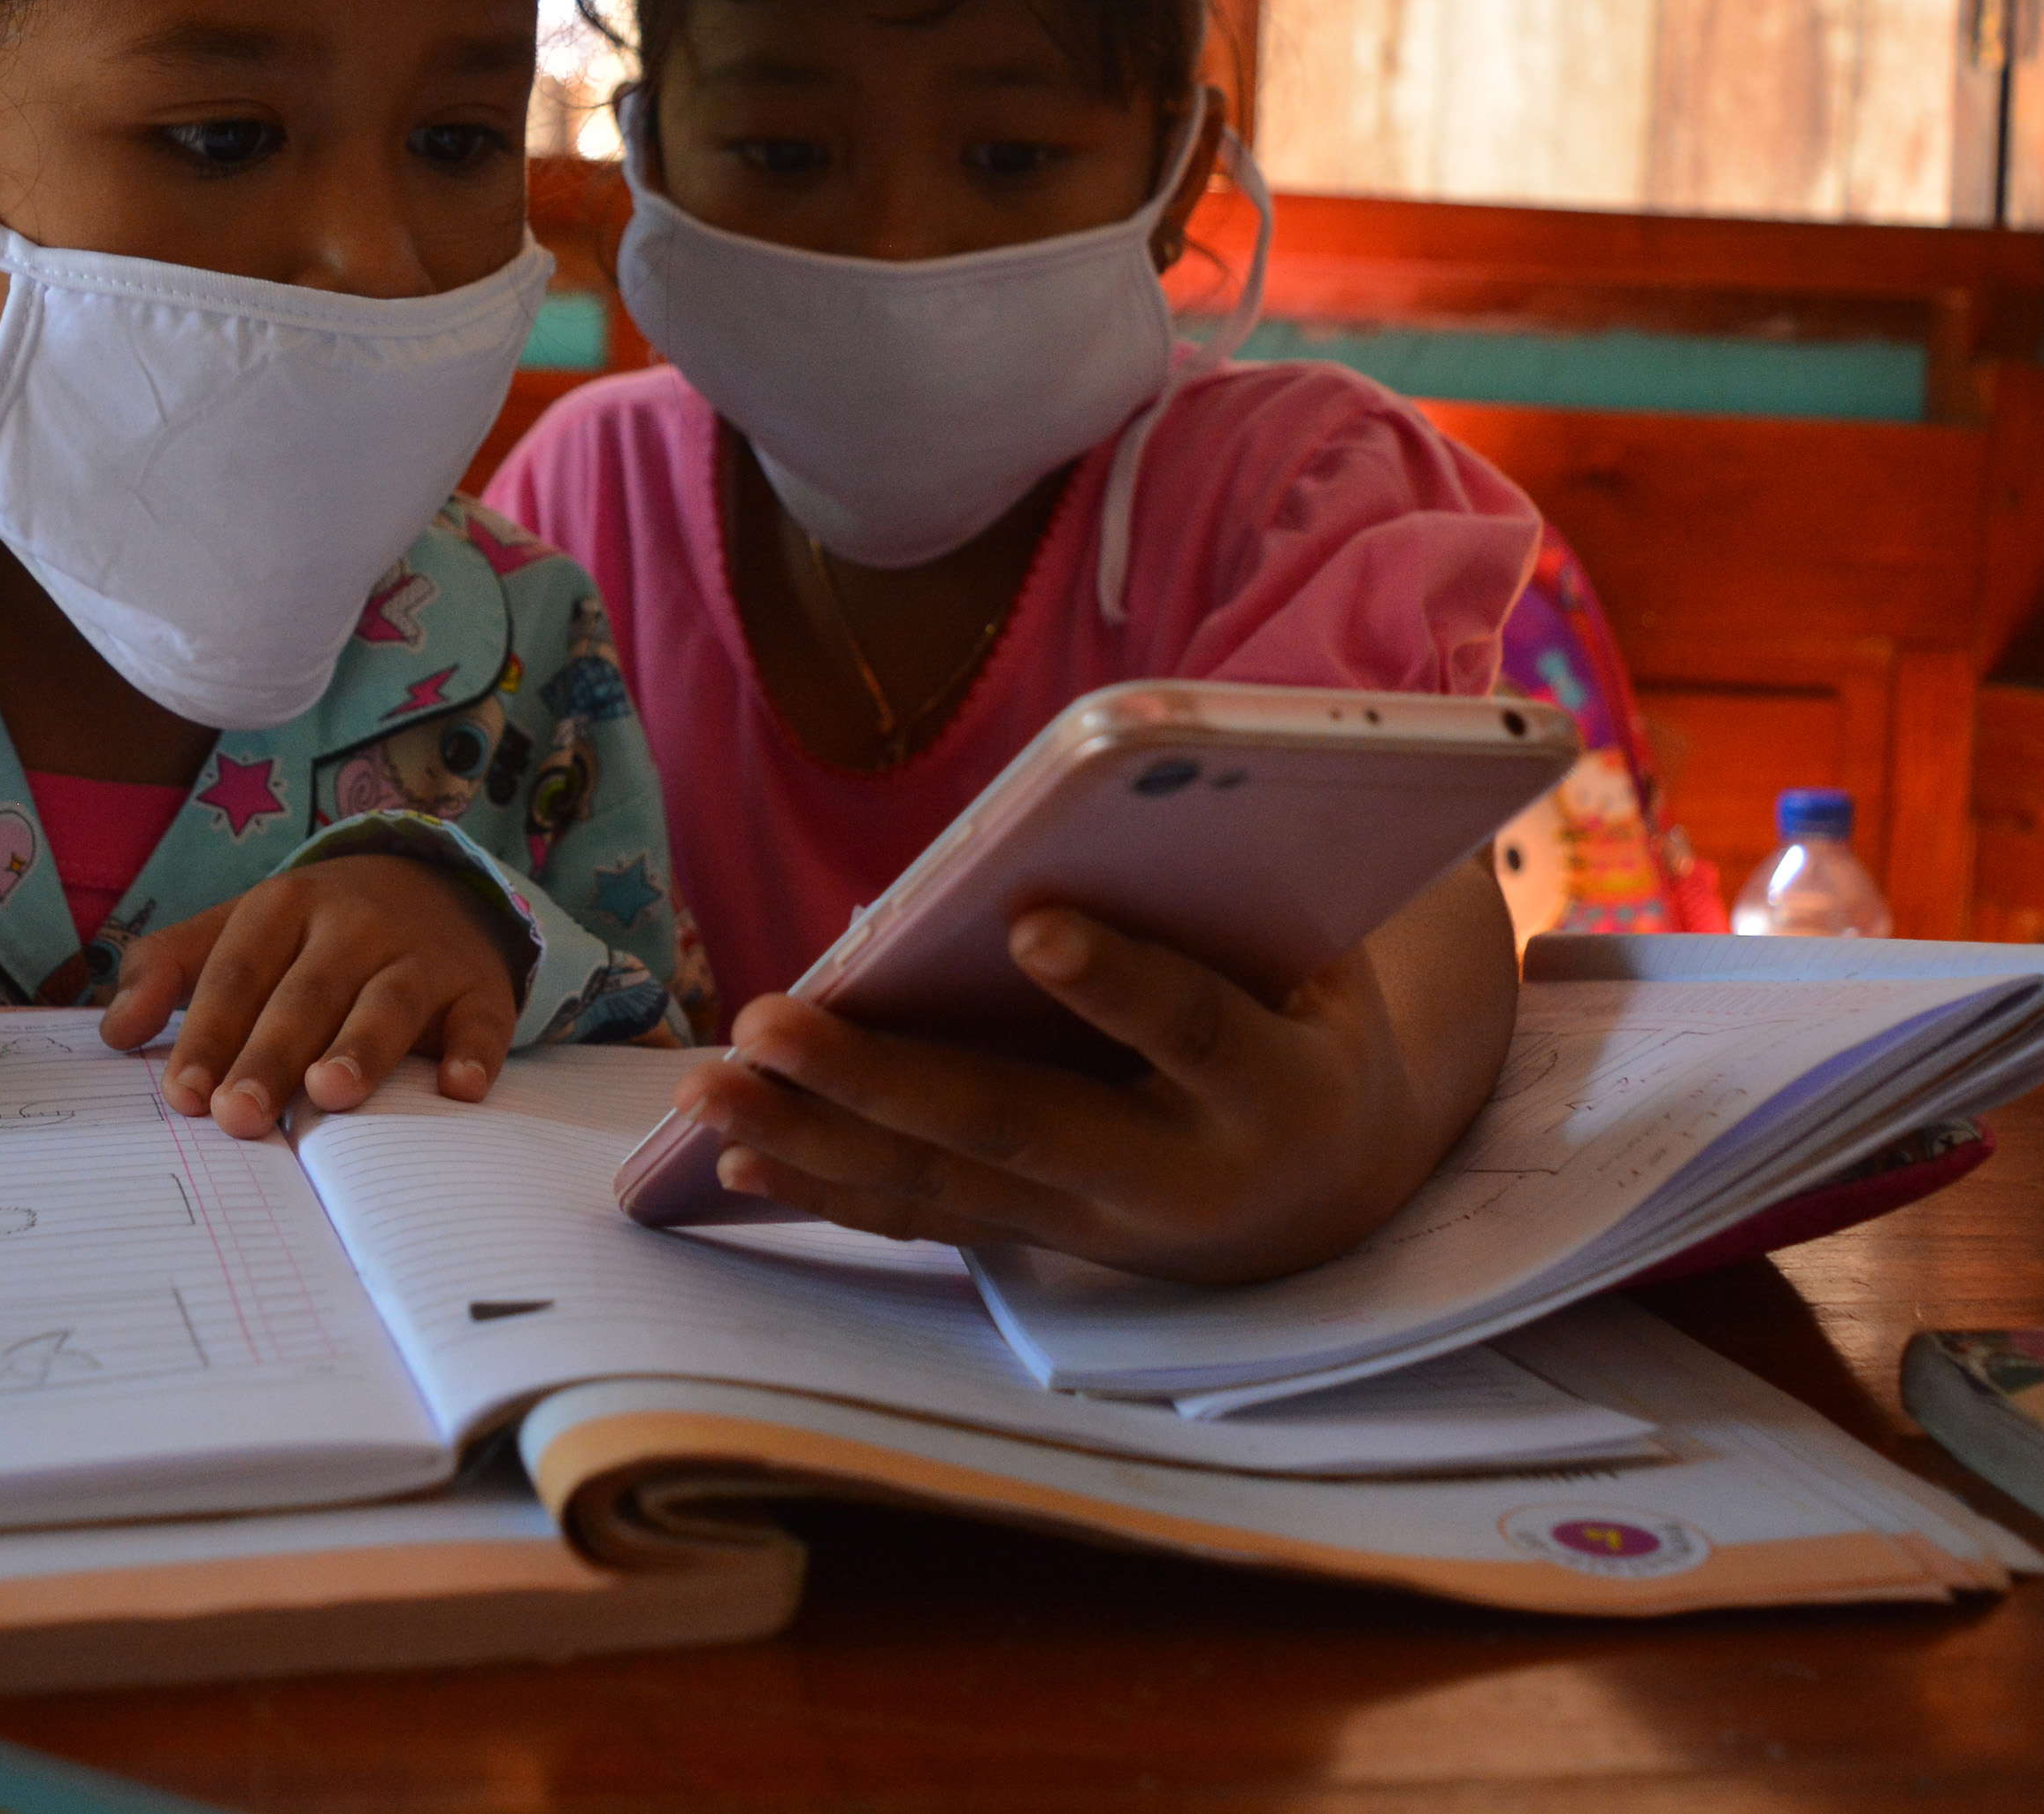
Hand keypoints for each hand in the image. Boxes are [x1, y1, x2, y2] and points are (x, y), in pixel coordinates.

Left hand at [96, 855, 521, 1138]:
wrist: (435, 884)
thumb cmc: (314, 933)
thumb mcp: (240, 931)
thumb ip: (171, 972)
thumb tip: (116, 1033)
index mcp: (284, 907)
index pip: (239, 972)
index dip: (210, 1033)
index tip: (184, 1095)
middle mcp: (354, 924)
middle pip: (307, 993)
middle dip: (270, 1055)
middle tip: (238, 1116)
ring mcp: (421, 955)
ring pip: (389, 1001)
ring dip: (361, 1048)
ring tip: (330, 1094)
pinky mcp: (478, 987)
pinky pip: (481, 1019)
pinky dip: (475, 1052)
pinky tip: (460, 1088)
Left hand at [671, 860, 1515, 1284]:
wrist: (1333, 1186)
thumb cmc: (1306, 1018)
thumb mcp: (1313, 959)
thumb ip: (1227, 900)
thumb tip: (1113, 795)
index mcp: (1277, 1094)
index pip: (1195, 1031)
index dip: (1118, 981)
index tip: (1031, 921)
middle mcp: (1182, 1182)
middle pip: (1019, 1128)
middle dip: (882, 1080)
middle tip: (771, 1024)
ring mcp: (1100, 1231)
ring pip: (944, 1187)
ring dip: (815, 1137)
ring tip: (709, 1084)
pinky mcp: (1040, 1248)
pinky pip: (923, 1220)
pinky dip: (827, 1187)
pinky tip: (737, 1149)